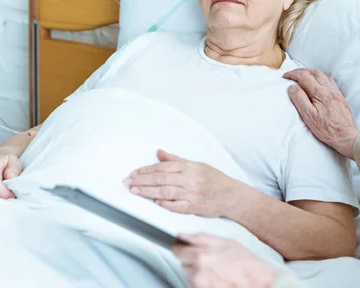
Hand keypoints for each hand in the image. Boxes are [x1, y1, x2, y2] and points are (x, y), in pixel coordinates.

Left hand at [124, 150, 238, 217]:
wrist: (232, 195)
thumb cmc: (214, 179)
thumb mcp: (196, 165)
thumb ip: (176, 160)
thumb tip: (159, 152)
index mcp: (189, 167)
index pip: (163, 167)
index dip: (146, 170)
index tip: (133, 173)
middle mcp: (190, 179)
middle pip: (161, 178)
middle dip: (142, 181)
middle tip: (127, 182)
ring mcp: (193, 193)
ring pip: (166, 191)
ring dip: (148, 192)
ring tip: (134, 192)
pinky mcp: (196, 207)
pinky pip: (179, 206)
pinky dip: (167, 204)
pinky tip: (155, 203)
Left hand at [173, 234, 278, 287]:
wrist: (257, 281)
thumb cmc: (245, 262)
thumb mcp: (223, 241)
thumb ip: (199, 238)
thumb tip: (183, 236)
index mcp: (199, 256)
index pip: (177, 250)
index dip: (181, 247)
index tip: (183, 247)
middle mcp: (197, 272)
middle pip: (183, 263)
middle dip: (191, 259)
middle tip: (208, 257)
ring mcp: (201, 285)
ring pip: (190, 274)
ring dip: (198, 270)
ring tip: (216, 268)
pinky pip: (198, 284)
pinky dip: (204, 280)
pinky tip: (217, 276)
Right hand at [284, 68, 359, 158]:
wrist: (346, 137)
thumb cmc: (327, 129)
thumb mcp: (308, 116)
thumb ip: (299, 99)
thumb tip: (292, 87)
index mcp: (320, 93)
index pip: (304, 77)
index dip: (293, 74)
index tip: (285, 76)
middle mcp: (329, 89)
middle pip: (315, 72)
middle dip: (302, 71)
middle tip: (293, 74)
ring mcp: (336, 93)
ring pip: (324, 75)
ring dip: (312, 73)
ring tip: (305, 76)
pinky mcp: (341, 98)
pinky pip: (331, 82)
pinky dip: (322, 78)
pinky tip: (320, 83)